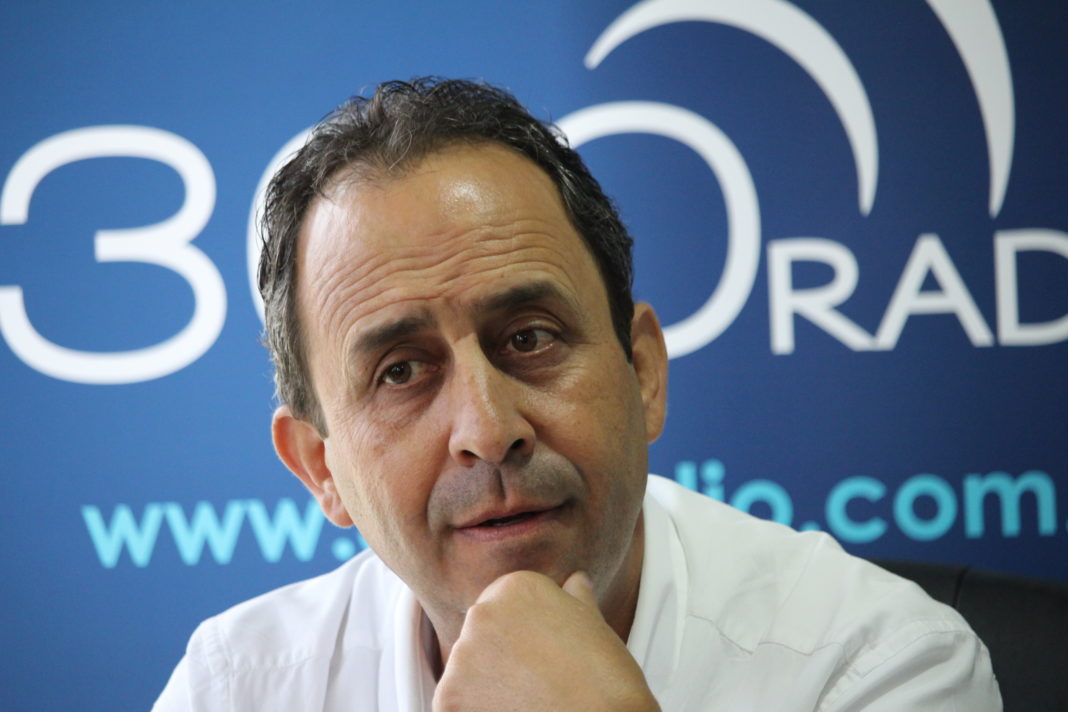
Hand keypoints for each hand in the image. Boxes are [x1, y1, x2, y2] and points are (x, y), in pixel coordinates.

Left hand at [432, 570, 659, 711]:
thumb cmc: (604, 680)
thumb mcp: (594, 624)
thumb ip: (574, 598)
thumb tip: (574, 583)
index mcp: (516, 587)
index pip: (503, 604)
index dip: (523, 633)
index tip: (541, 653)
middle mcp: (481, 614)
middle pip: (481, 635)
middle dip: (501, 656)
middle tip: (537, 679)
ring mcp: (461, 658)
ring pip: (466, 671)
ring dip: (486, 686)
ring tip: (528, 699)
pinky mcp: (448, 698)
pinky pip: (455, 703)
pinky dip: (475, 710)